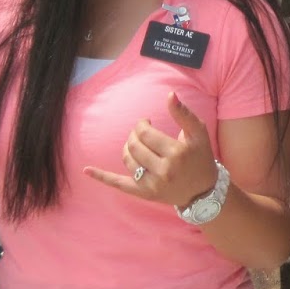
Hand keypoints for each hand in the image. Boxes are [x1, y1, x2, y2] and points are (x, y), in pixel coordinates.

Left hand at [84, 93, 218, 208]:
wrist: (202, 191)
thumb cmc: (201, 157)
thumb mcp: (198, 133)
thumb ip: (184, 114)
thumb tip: (170, 94)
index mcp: (176, 153)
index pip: (146, 133)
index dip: (142, 124)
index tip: (146, 122)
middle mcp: (164, 170)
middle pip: (135, 145)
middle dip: (134, 134)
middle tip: (141, 132)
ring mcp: (152, 184)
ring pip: (128, 160)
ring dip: (128, 147)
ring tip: (136, 144)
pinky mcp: (144, 194)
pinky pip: (120, 184)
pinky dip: (102, 177)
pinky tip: (87, 170)